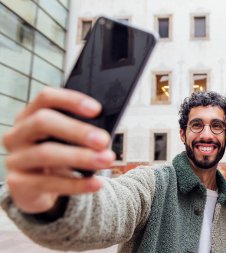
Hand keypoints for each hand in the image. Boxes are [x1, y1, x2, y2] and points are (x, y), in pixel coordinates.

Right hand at [2, 87, 114, 212]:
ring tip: (106, 160)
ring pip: (45, 153)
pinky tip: (96, 183)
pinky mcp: (18, 183)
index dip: (71, 100)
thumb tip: (106, 133)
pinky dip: (76, 184)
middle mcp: (17, 134)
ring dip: (80, 157)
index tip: (97, 109)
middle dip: (77, 130)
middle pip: (43, 122)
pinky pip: (48, 182)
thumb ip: (80, 132)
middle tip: (104, 140)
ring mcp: (15, 159)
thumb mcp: (66, 141)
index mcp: (30, 116)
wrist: (37, 190)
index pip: (45, 98)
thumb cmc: (57, 156)